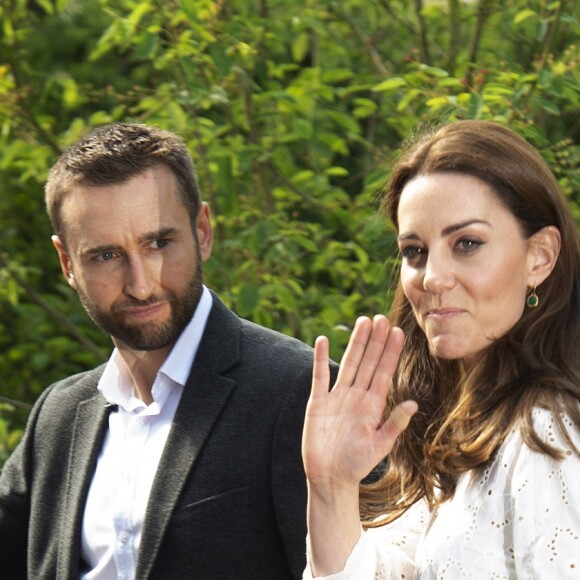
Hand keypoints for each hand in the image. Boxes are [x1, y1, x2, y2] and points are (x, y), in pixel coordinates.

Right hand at [303, 315, 417, 491]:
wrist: (330, 478)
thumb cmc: (356, 465)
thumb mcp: (380, 446)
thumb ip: (394, 424)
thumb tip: (413, 404)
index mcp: (373, 405)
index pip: (384, 372)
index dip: (390, 352)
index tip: (397, 332)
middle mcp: (356, 396)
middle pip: (368, 362)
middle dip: (375, 340)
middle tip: (381, 317)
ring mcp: (337, 397)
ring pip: (348, 363)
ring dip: (355, 343)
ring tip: (362, 322)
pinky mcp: (318, 402)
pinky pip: (319, 376)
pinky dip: (320, 358)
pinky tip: (324, 340)